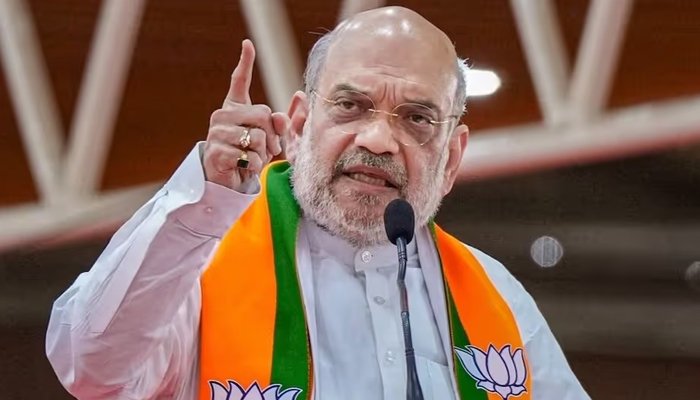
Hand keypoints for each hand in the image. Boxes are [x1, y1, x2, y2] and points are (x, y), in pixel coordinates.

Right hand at [203, 39, 287, 191]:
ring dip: (263, 154)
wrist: (227, 182)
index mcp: (234, 108)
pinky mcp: (216, 152)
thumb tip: (281, 116)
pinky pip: (249, 156)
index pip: (239, 81)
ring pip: (257, 137)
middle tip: (268, 149)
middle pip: (262, 114)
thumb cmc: (248, 157)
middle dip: (272, 135)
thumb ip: (278, 125)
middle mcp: (222, 116)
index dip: (245, 62)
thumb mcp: (268, 139)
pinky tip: (244, 168)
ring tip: (253, 160)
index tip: (248, 44)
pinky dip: (254, 166)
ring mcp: (217, 133)